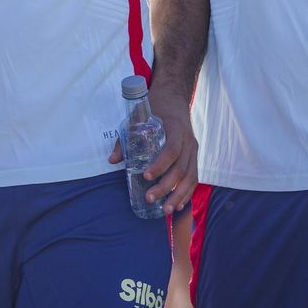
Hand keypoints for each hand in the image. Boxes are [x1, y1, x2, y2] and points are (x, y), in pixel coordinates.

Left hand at [108, 83, 198, 215]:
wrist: (174, 97)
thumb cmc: (155, 106)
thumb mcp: (138, 116)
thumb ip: (126, 138)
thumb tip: (112, 160)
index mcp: (175, 128)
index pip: (172, 150)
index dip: (161, 165)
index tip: (146, 176)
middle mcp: (188, 140)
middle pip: (181, 167)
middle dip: (166, 186)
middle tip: (150, 198)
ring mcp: (193, 150)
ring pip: (190, 176)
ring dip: (179, 195)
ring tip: (165, 210)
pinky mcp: (194, 156)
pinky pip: (194, 177)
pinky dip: (187, 193)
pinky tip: (178, 206)